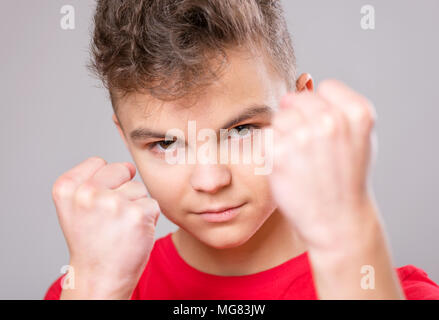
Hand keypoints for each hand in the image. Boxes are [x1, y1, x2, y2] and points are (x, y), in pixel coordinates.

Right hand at [51, 157, 159, 298]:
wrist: (99, 278)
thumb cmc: (92, 242)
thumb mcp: (75, 206)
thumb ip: (90, 179)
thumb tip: (129, 165)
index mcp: (67, 188)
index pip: (99, 162)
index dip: (104, 183)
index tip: (96, 206)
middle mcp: (87, 193)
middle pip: (122, 169)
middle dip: (122, 190)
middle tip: (110, 218)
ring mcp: (113, 203)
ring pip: (139, 188)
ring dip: (135, 206)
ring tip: (120, 228)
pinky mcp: (138, 214)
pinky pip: (152, 204)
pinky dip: (148, 218)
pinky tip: (133, 234)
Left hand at [268, 80, 403, 298]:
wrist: (336, 219)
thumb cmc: (346, 178)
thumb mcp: (358, 137)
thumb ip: (337, 106)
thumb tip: (303, 80)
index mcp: (357, 113)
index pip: (326, 88)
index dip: (322, 109)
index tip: (326, 131)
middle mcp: (331, 121)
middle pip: (297, 99)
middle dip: (298, 118)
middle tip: (308, 147)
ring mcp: (303, 137)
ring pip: (280, 117)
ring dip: (284, 134)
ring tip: (300, 158)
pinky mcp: (279, 153)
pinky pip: (267, 136)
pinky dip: (273, 150)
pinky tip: (288, 166)